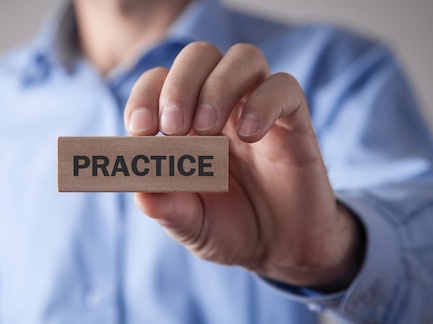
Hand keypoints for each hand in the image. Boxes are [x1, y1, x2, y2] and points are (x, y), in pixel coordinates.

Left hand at [124, 42, 362, 290]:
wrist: (278, 251)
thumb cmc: (228, 228)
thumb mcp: (190, 224)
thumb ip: (166, 207)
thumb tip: (139, 191)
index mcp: (184, 123)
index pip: (159, 81)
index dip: (145, 95)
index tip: (140, 130)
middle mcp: (220, 107)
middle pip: (199, 56)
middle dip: (179, 84)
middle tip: (173, 127)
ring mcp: (257, 109)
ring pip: (243, 58)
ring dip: (218, 86)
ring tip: (208, 129)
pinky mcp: (293, 121)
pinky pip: (284, 87)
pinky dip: (263, 102)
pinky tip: (250, 135)